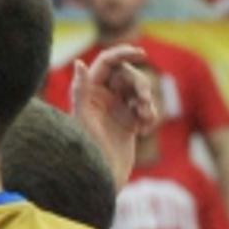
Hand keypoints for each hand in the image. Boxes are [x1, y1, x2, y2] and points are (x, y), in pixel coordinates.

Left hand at [67, 44, 156, 188]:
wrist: (102, 176)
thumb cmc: (87, 149)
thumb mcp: (83, 118)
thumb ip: (80, 90)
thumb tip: (79, 63)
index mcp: (89, 91)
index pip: (107, 62)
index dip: (123, 52)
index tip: (141, 53)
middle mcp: (102, 97)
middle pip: (128, 74)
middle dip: (140, 85)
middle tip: (143, 102)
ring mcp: (117, 108)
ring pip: (140, 90)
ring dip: (147, 101)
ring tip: (144, 118)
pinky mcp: (130, 121)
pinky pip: (147, 108)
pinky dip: (150, 115)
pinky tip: (143, 131)